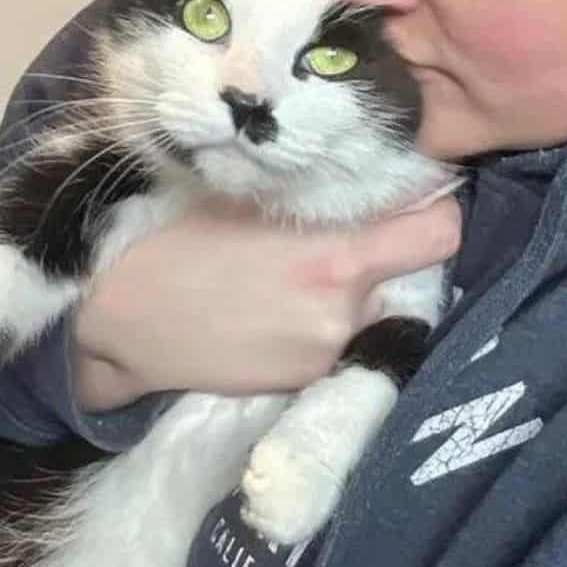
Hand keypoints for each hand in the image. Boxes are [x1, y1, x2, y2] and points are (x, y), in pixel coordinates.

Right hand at [73, 195, 459, 408]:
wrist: (125, 322)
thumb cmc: (177, 244)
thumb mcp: (252, 200)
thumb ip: (322, 199)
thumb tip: (376, 183)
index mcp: (336, 258)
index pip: (441, 234)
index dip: (435, 214)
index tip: (414, 206)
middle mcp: (344, 313)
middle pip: (411, 277)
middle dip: (387, 261)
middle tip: (344, 244)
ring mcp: (325, 355)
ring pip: (373, 314)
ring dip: (353, 298)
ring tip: (295, 284)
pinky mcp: (303, 383)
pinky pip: (338, 345)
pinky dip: (322, 329)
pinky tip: (277, 316)